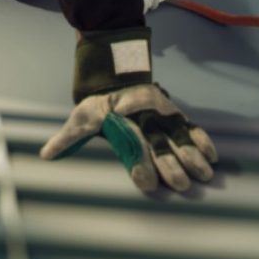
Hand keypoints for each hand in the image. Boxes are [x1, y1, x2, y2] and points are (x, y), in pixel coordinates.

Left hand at [41, 28, 217, 195]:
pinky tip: (213, 156)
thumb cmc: (97, 103)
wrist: (116, 73)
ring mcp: (162, 115)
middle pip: (159, 143)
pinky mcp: (174, 114)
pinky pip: (191, 126)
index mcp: (123, 120)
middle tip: (181, 185)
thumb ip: (67, 138)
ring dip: (192, 154)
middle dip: (170, 164)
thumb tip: (46, 154)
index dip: (139, 164)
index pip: (132, 145)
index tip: (147, 184)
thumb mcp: (81, 116)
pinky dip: (202, 139)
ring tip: (205, 174)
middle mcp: (145, 118)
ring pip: (179, 135)